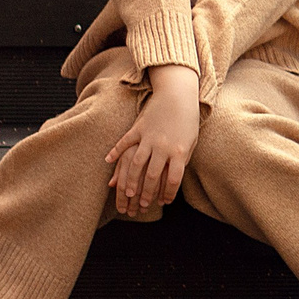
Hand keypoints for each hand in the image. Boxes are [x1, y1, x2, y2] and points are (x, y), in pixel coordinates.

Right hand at [104, 65, 200, 215]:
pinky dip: (115, 152)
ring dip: (130, 180)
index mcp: (179, 151)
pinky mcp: (138, 128)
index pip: (173, 179)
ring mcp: (149, 137)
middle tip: (142, 204)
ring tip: (127, 192)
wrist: (179, 94)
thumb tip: (171, 179)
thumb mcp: (190, 141)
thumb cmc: (187, 120)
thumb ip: (181, 159)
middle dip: (147, 193)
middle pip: (152, 175)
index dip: (168, 193)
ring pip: (136, 163)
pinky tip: (108, 161)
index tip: (164, 202)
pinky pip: (124, 142)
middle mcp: (163, 146)